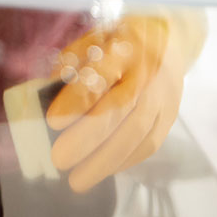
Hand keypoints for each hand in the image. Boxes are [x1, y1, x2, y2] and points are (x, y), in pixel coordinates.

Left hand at [46, 0, 206, 191]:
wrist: (170, 37)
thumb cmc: (120, 40)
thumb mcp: (93, 39)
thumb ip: (70, 64)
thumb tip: (46, 94)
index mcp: (125, 46)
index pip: (102, 74)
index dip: (77, 99)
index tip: (52, 121)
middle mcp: (148, 71)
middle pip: (121, 108)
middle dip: (88, 138)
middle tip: (59, 159)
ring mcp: (164, 95)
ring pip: (138, 133)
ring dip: (105, 161)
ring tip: (77, 180)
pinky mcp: (171, 115)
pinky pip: (148, 144)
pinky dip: (123, 162)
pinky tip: (101, 170)